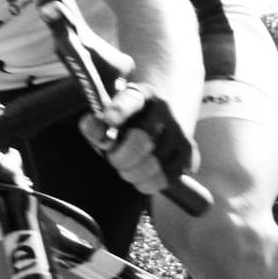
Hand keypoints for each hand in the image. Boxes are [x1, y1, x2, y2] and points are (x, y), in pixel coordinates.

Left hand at [79, 84, 197, 195]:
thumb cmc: (128, 122)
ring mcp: (179, 130)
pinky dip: (151, 184)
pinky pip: (169, 177)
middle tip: (114, 161)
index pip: (130, 101)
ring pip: (156, 165)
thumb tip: (89, 125)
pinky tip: (142, 179)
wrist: (163, 118)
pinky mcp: (189, 151)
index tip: (110, 118)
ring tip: (127, 171)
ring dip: (135, 175)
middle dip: (122, 158)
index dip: (119, 110)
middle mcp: (164, 109)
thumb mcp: (110, 118)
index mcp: (140, 94)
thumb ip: (96, 124)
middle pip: (142, 141)